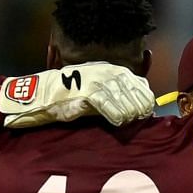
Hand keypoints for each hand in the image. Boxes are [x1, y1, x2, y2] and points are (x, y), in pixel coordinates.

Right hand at [0, 63, 156, 128]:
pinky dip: (114, 113)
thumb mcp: (100, 91)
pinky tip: (119, 122)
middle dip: (138, 107)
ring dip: (128, 112)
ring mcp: (96, 81)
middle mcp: (107, 73)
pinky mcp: (86, 92)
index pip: (139, 84)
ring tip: (127, 121)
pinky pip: (105, 103)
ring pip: (122, 98)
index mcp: (114, 70)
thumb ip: (119, 97)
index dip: (145, 99)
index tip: (147, 112)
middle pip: (133, 91)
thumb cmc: (74, 96)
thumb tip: (142, 110)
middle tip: (138, 119)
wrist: (46, 94)